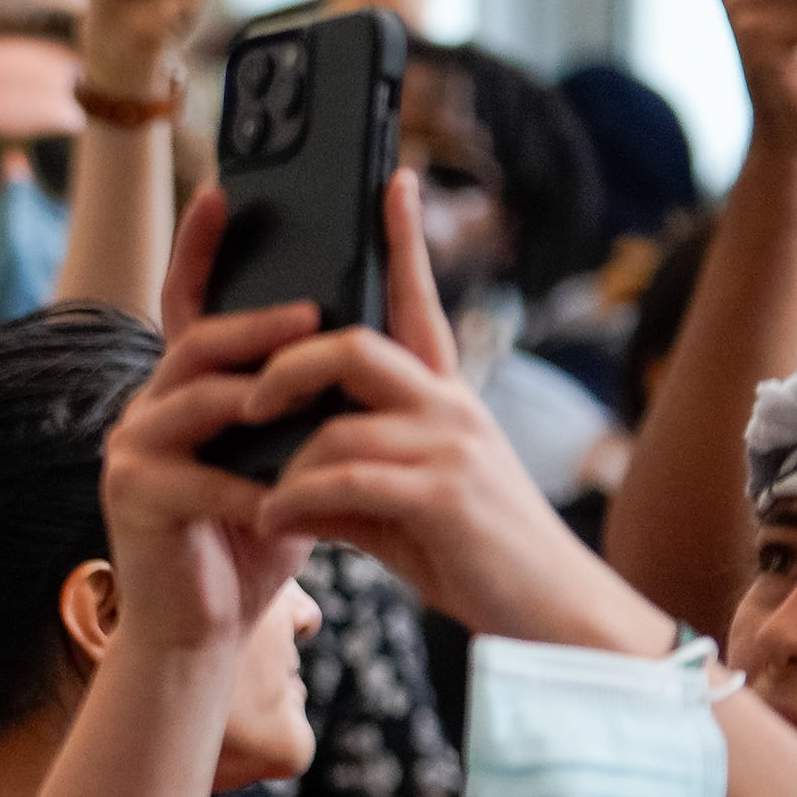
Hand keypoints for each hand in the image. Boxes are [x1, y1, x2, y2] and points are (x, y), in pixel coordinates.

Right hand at [94, 199, 313, 653]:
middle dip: (255, 322)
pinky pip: (197, 476)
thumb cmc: (251, 540)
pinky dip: (247, 486)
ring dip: (255, 391)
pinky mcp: (131, 494)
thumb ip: (302, 405)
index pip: (191, 308)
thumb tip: (363, 339)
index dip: (200, 250)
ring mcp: (130, 448)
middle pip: (196, 341)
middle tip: (312, 312)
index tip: (224, 193)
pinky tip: (286, 496)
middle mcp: (146, 407)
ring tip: (303, 387)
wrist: (201, 629)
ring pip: (194, 396)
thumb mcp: (287, 457)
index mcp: (183, 391)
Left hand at [231, 173, 668, 652]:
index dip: (403, 240)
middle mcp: (449, 407)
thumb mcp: (403, 504)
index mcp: (443, 398)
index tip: (391, 180)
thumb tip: (279, 474)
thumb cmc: (472, 556)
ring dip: (283, 464)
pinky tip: (277, 522)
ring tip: (261, 500)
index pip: (419, 302)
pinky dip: (295, 500)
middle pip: (351, 346)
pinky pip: (342, 477)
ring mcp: (449, 447)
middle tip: (247, 403)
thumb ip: (349, 473)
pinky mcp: (442, 495)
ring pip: (336, 422)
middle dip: (284, 369)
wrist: (549, 617)